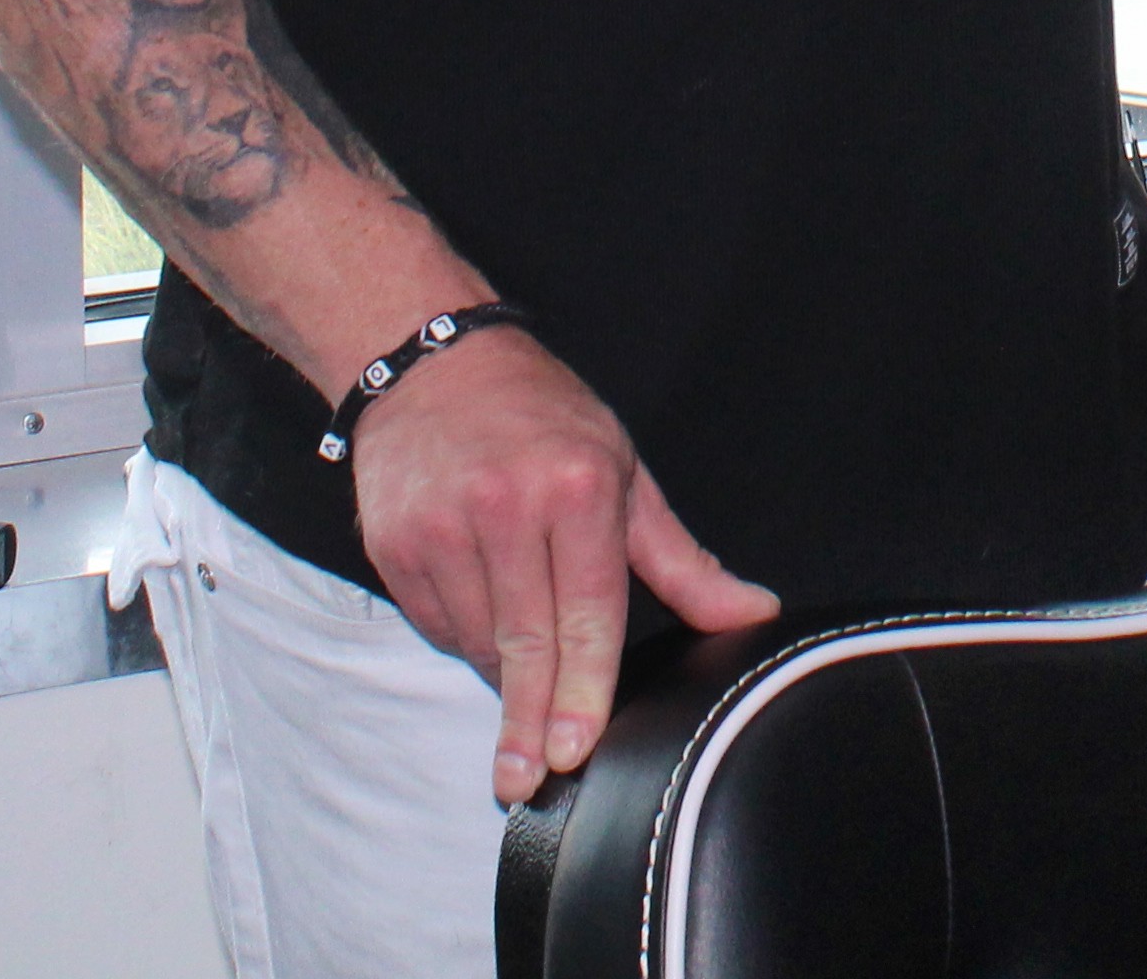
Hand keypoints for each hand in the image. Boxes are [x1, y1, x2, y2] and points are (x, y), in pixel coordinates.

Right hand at [349, 321, 777, 802]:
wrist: (433, 365)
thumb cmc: (544, 419)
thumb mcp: (627, 475)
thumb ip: (682, 561)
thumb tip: (752, 612)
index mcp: (576, 487)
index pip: (586, 613)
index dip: (581, 690)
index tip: (573, 749)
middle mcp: (505, 507)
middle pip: (525, 642)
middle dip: (528, 721)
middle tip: (524, 782)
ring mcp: (441, 526)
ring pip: (479, 641)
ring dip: (503, 670)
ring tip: (520, 653)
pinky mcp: (394, 543)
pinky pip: (438, 622)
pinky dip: (464, 634)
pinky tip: (480, 607)